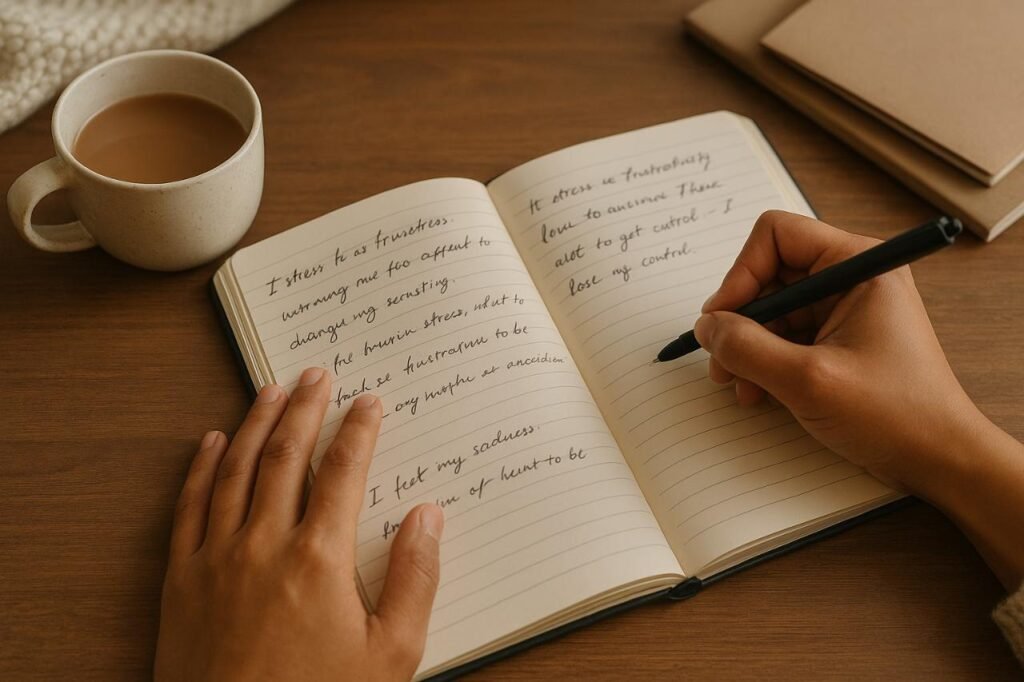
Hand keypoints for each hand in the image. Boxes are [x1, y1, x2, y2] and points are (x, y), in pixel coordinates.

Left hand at [154, 368, 443, 681]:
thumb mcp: (390, 654)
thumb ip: (414, 580)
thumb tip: (428, 517)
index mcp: (319, 559)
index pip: (342, 472)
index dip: (359, 429)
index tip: (368, 401)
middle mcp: (264, 544)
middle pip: (286, 455)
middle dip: (305, 407)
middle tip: (317, 373)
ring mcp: (217, 558)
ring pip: (237, 469)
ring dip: (256, 422)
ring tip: (271, 390)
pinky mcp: (182, 580)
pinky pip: (189, 506)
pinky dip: (201, 467)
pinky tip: (212, 440)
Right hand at [696, 211, 1023, 589]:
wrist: (939, 460)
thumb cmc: (894, 414)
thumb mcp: (807, 379)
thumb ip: (747, 348)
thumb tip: (707, 327)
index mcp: (858, 265)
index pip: (777, 236)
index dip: (741, 273)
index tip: (722, 319)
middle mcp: (852, 278)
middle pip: (770, 275)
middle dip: (740, 319)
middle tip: (721, 359)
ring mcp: (846, 310)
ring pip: (773, 310)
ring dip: (748, 346)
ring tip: (738, 384)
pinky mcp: (839, 341)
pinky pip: (786, 337)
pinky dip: (764, 362)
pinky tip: (757, 393)